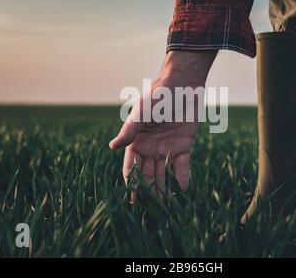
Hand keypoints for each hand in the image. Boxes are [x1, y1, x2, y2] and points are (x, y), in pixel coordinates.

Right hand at [109, 50, 216, 201]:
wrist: (183, 85)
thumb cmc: (158, 96)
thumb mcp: (142, 113)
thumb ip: (129, 131)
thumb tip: (112, 147)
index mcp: (136, 141)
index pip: (132, 167)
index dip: (131, 184)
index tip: (130, 201)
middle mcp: (150, 148)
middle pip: (146, 175)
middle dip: (146, 192)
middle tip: (148, 210)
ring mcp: (167, 148)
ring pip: (163, 174)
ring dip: (163, 189)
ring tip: (164, 206)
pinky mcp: (183, 146)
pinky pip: (181, 166)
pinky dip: (181, 178)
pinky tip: (182, 191)